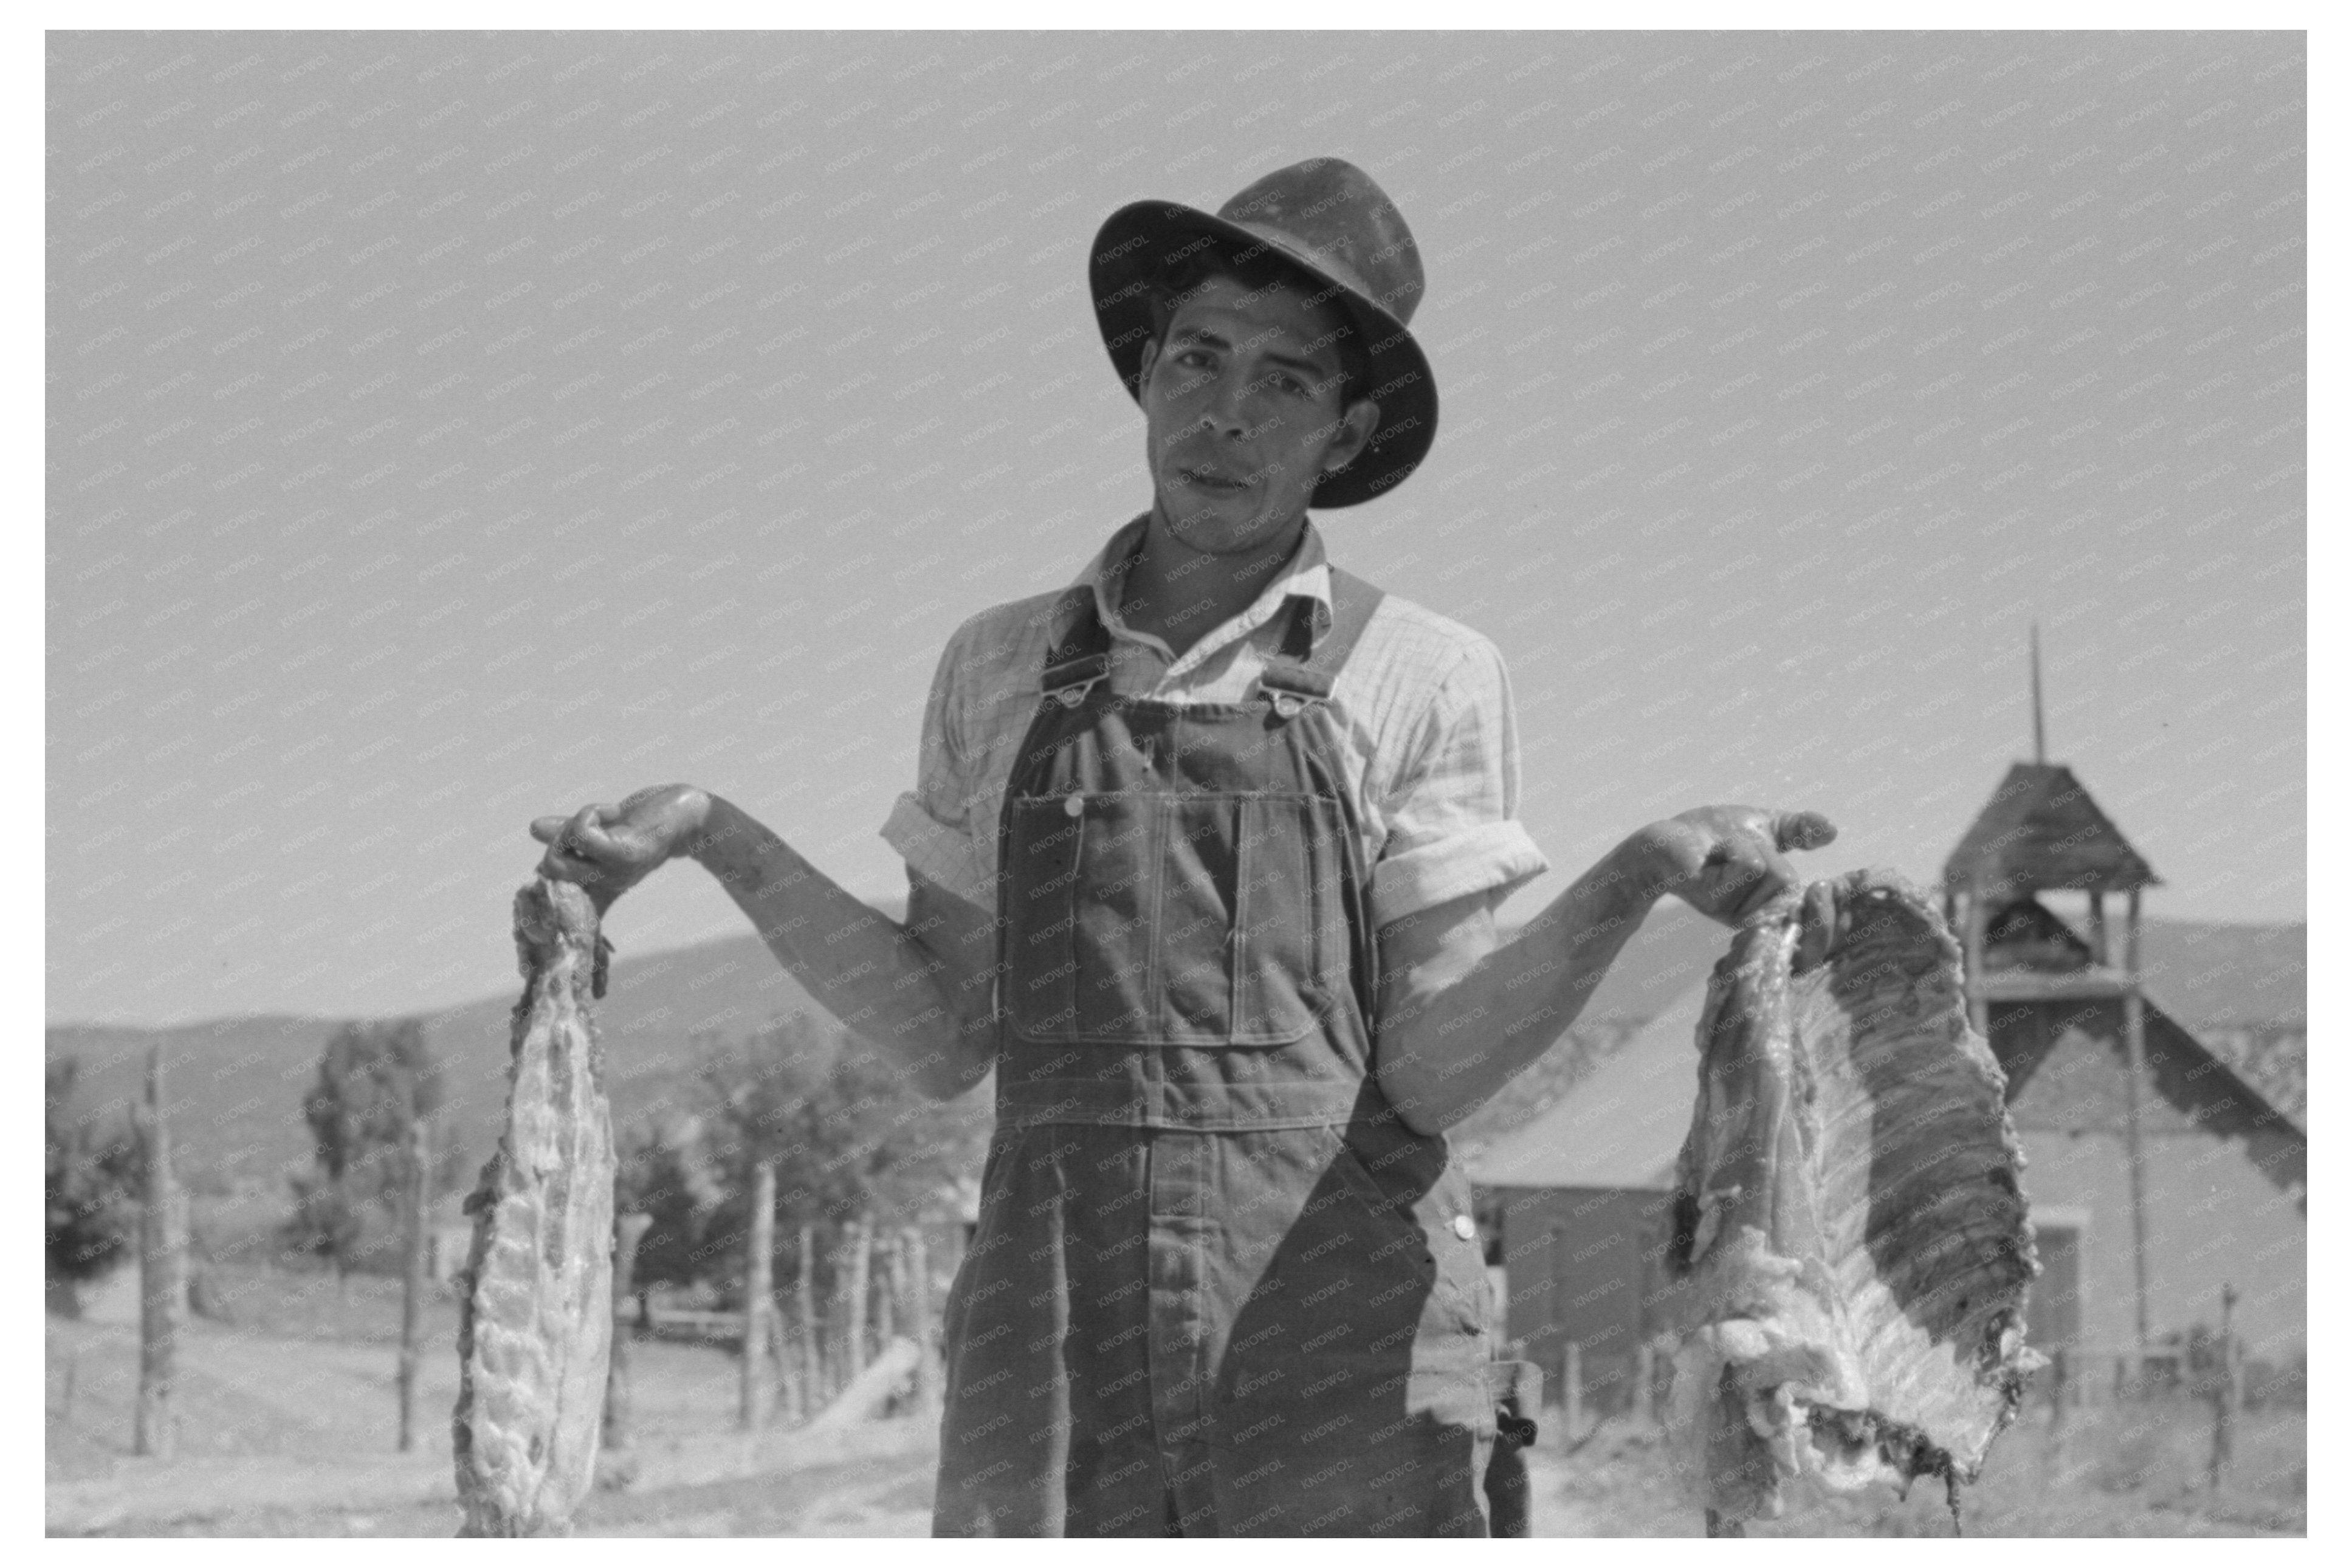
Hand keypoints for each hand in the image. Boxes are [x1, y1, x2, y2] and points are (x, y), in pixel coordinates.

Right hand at [528, 785, 710, 914]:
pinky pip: (583, 835)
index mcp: (596, 885)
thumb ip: (569, 832)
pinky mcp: (626, 855)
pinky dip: (587, 814)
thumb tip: (534, 828)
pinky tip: (610, 810)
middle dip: (555, 841)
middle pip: (549, 873)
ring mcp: (615, 874)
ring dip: (570, 827)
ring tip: (597, 815)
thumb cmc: (644, 823)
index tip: (528, 914)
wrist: (686, 815)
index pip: (560, 915)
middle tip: (583, 823)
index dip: (537, 921)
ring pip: (558, 860)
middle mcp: (603, 886)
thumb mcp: (601, 830)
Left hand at [1633, 805, 1837, 931]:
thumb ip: (1798, 831)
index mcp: (1772, 909)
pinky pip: (1748, 865)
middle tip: (1737, 849)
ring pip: (1772, 873)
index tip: (1824, 888)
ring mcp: (1735, 914)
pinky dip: (1733, 845)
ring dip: (1747, 845)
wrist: (1666, 837)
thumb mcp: (1764, 828)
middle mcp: (1756, 921)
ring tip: (1721, 851)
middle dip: (1768, 852)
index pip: (1815, 924)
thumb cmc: (1713, 835)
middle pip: (1791, 883)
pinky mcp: (1715, 902)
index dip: (1828, 912)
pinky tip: (1710, 855)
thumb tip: (1832, 830)